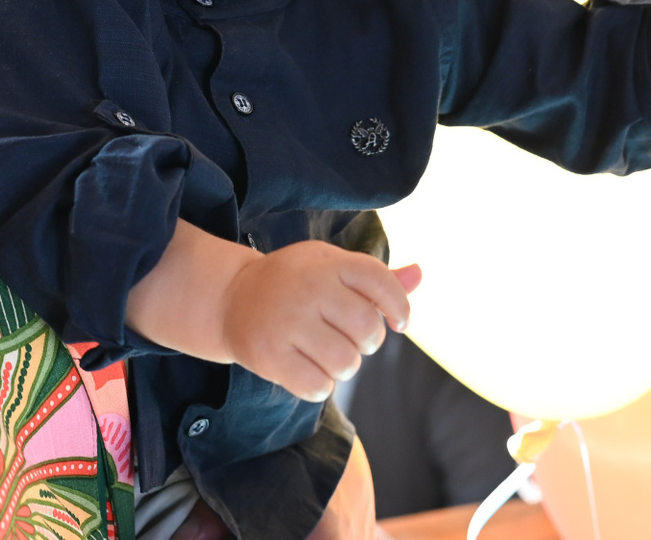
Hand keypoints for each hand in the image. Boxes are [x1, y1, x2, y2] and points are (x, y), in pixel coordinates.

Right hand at [218, 240, 419, 401]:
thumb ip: (377, 278)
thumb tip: (420, 272)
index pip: (382, 283)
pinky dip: (317, 386)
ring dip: (341, 367)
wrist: (229, 298)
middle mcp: (307, 286)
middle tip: (343, 337)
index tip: (398, 322)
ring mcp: (286, 320)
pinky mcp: (268, 354)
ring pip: (346, 363)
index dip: (399, 308)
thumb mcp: (330, 269)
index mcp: (326, 262)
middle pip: (368, 330)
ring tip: (320, 352)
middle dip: (365, 343)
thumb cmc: (292, 284)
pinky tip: (303, 367)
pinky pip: (319, 387)